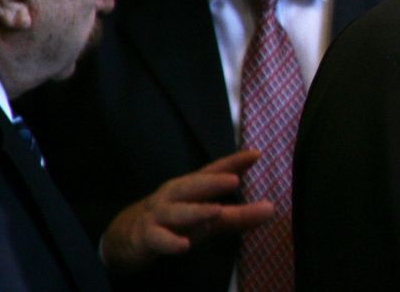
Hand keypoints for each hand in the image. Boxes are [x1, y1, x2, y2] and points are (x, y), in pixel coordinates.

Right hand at [100, 149, 274, 271]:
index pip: (214, 171)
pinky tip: (184, 246)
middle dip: (212, 181)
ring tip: (216, 211)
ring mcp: (158, 215)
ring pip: (177, 212)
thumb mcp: (209, 218)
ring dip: (196, 211)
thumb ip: (239, 214)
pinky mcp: (146, 236)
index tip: (256, 153)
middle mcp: (174, 196)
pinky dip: (170, 242)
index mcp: (190, 187)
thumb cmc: (177, 221)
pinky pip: (158, 239)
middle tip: (233, 179)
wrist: (128, 236)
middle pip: (193, 185)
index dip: (233, 162)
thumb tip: (272, 208)